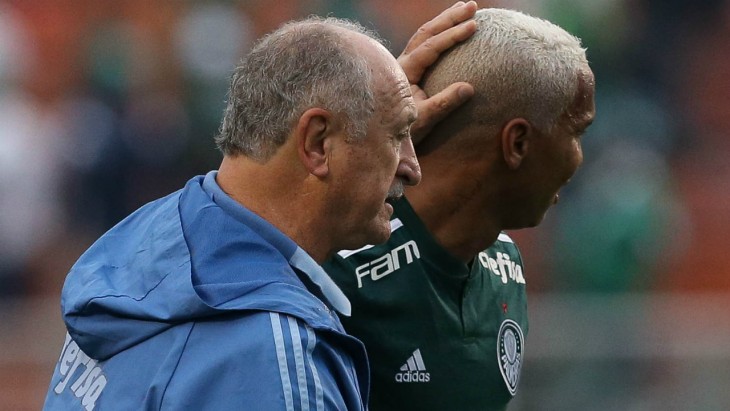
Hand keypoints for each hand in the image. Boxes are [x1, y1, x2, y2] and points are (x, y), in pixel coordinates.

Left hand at [398, 1, 477, 143]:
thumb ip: (445, 103)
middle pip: (426, 32)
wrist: (382, 134)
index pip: (431, 46)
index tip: (473, 25)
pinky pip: (425, 43)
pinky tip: (452, 28)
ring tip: (465, 8)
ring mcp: (405, 63)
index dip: (452, 35)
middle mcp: (402, 62)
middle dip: (450, 18)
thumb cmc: (403, 128)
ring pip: (425, 35)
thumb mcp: (424, 118)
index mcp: (405, 70)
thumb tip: (469, 88)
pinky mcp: (409, 68)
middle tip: (472, 6)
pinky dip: (439, 32)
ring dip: (445, 20)